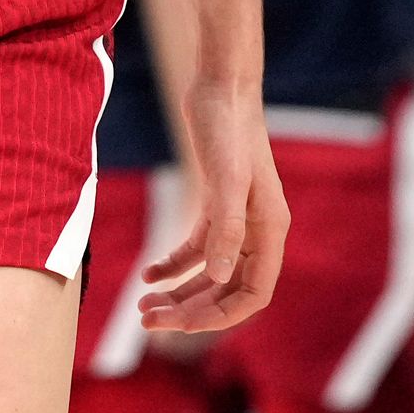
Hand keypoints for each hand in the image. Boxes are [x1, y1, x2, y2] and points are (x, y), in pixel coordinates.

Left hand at [142, 88, 284, 334]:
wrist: (220, 86)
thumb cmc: (228, 127)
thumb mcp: (225, 178)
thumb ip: (226, 229)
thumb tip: (220, 277)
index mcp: (271, 231)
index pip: (253, 295)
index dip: (220, 317)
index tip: (181, 326)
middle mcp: (258, 231)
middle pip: (227, 290)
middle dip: (190, 310)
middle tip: (147, 321)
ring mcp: (238, 220)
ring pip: (211, 275)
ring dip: (180, 294)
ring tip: (143, 308)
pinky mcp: (217, 206)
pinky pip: (198, 249)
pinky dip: (173, 265)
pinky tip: (147, 275)